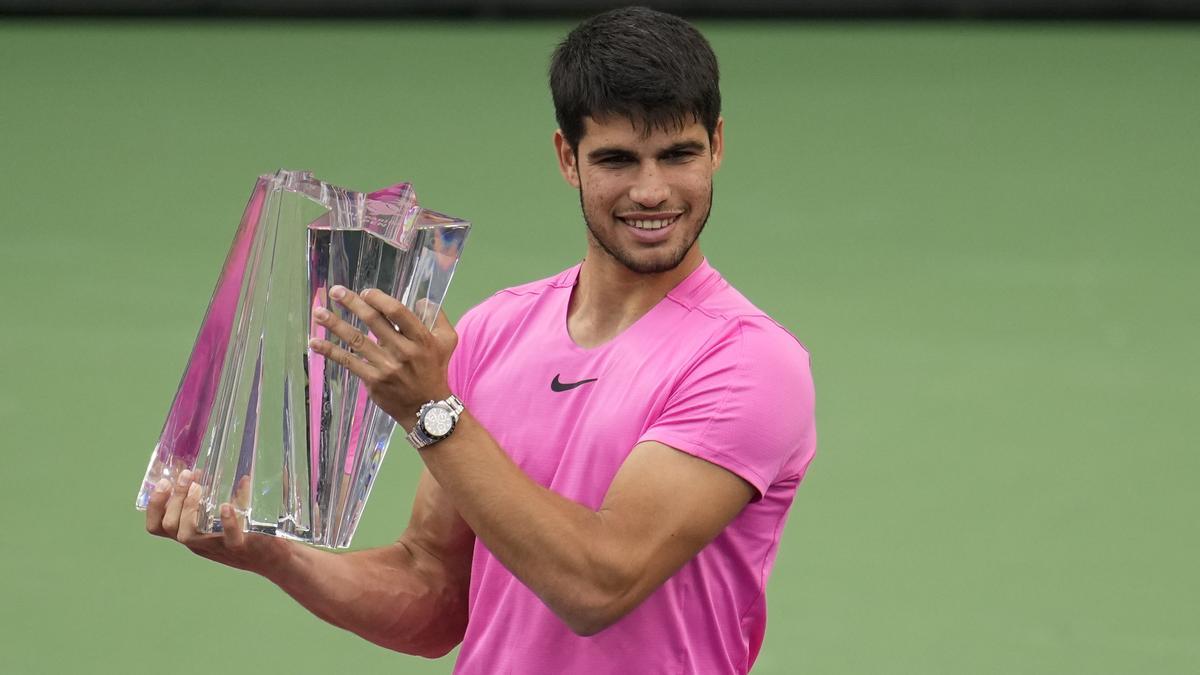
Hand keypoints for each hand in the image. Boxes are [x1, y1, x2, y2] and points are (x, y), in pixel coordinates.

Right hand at [144, 469, 289, 573]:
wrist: (278, 561)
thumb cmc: (249, 535)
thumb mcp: (226, 517)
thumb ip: (219, 497)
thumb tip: (213, 470)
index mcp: (192, 534)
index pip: (158, 526)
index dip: (154, 506)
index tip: (163, 482)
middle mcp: (199, 543)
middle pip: (170, 526)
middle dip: (174, 498)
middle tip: (187, 475)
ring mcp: (217, 547)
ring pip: (188, 535)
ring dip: (190, 507)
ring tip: (199, 487)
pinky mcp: (241, 548)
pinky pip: (230, 538)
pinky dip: (227, 521)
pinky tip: (226, 505)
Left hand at [307, 285, 457, 429]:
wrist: (427, 408)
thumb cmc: (435, 369)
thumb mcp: (447, 341)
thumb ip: (437, 316)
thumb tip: (419, 300)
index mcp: (422, 339)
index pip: (398, 313)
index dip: (379, 300)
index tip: (365, 292)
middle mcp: (404, 351)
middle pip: (374, 322)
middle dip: (353, 304)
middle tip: (335, 291)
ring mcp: (387, 367)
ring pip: (357, 341)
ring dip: (335, 325)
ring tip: (318, 312)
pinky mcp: (374, 381)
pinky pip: (349, 362)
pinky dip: (331, 351)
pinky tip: (315, 342)